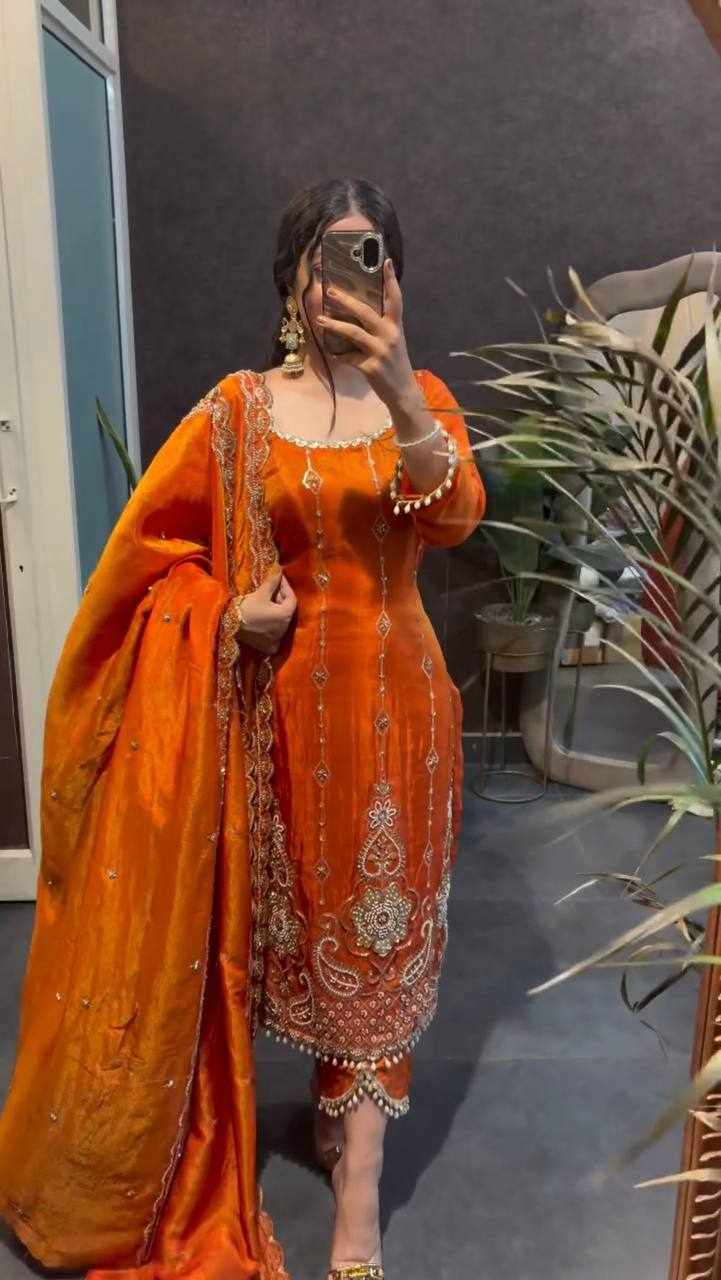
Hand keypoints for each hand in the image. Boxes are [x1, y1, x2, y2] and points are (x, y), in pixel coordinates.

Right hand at [236, 569, 296, 654]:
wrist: (228, 626)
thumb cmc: (246, 608)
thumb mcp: (260, 593)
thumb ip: (272, 582)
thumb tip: (279, 569)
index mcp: (285, 616)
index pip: (292, 599)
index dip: (286, 587)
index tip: (279, 578)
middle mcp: (284, 629)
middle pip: (287, 611)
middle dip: (280, 598)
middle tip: (272, 588)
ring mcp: (276, 639)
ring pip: (280, 622)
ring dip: (276, 611)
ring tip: (266, 600)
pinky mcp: (268, 646)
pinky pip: (274, 634)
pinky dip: (271, 625)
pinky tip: (263, 616)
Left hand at [316, 258, 423, 417]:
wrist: (402, 392)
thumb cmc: (394, 364)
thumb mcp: (394, 341)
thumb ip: (382, 326)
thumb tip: (359, 311)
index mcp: (396, 326)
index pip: (396, 299)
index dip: (391, 280)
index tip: (387, 261)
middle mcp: (389, 335)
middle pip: (365, 312)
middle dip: (346, 300)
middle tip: (330, 291)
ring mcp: (379, 351)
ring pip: (353, 332)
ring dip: (334, 324)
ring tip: (320, 319)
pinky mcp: (370, 367)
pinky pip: (348, 357)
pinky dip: (338, 355)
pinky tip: (331, 353)